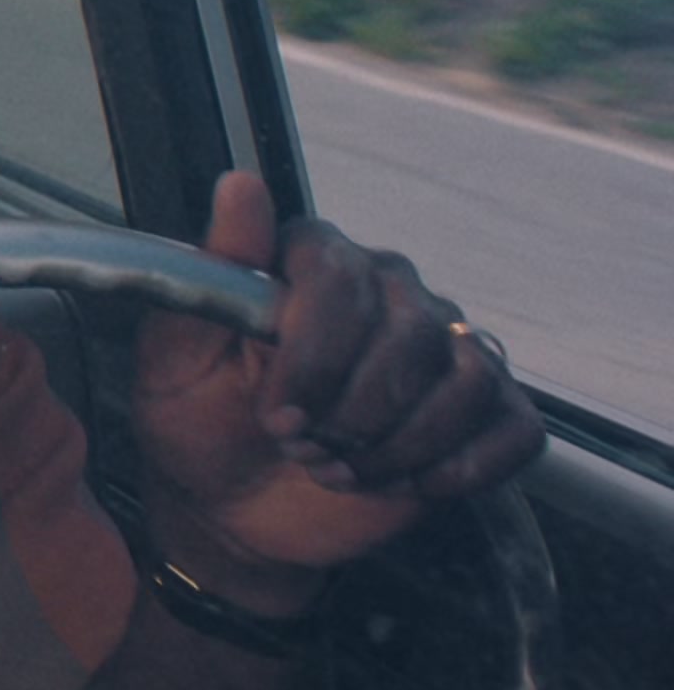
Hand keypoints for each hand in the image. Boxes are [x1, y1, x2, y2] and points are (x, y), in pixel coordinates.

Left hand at [131, 173, 543, 607]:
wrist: (232, 503)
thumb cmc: (198, 420)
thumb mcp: (174, 355)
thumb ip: (208, 273)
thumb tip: (242, 185)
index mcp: (314, 259)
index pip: (339, 275)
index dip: (314, 357)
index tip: (277, 416)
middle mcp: (390, 288)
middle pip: (411, 331)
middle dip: (354, 411)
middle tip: (303, 449)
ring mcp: (444, 347)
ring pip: (469, 379)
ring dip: (401, 444)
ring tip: (340, 471)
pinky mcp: (482, 410)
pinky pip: (515, 428)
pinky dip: (463, 467)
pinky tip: (409, 483)